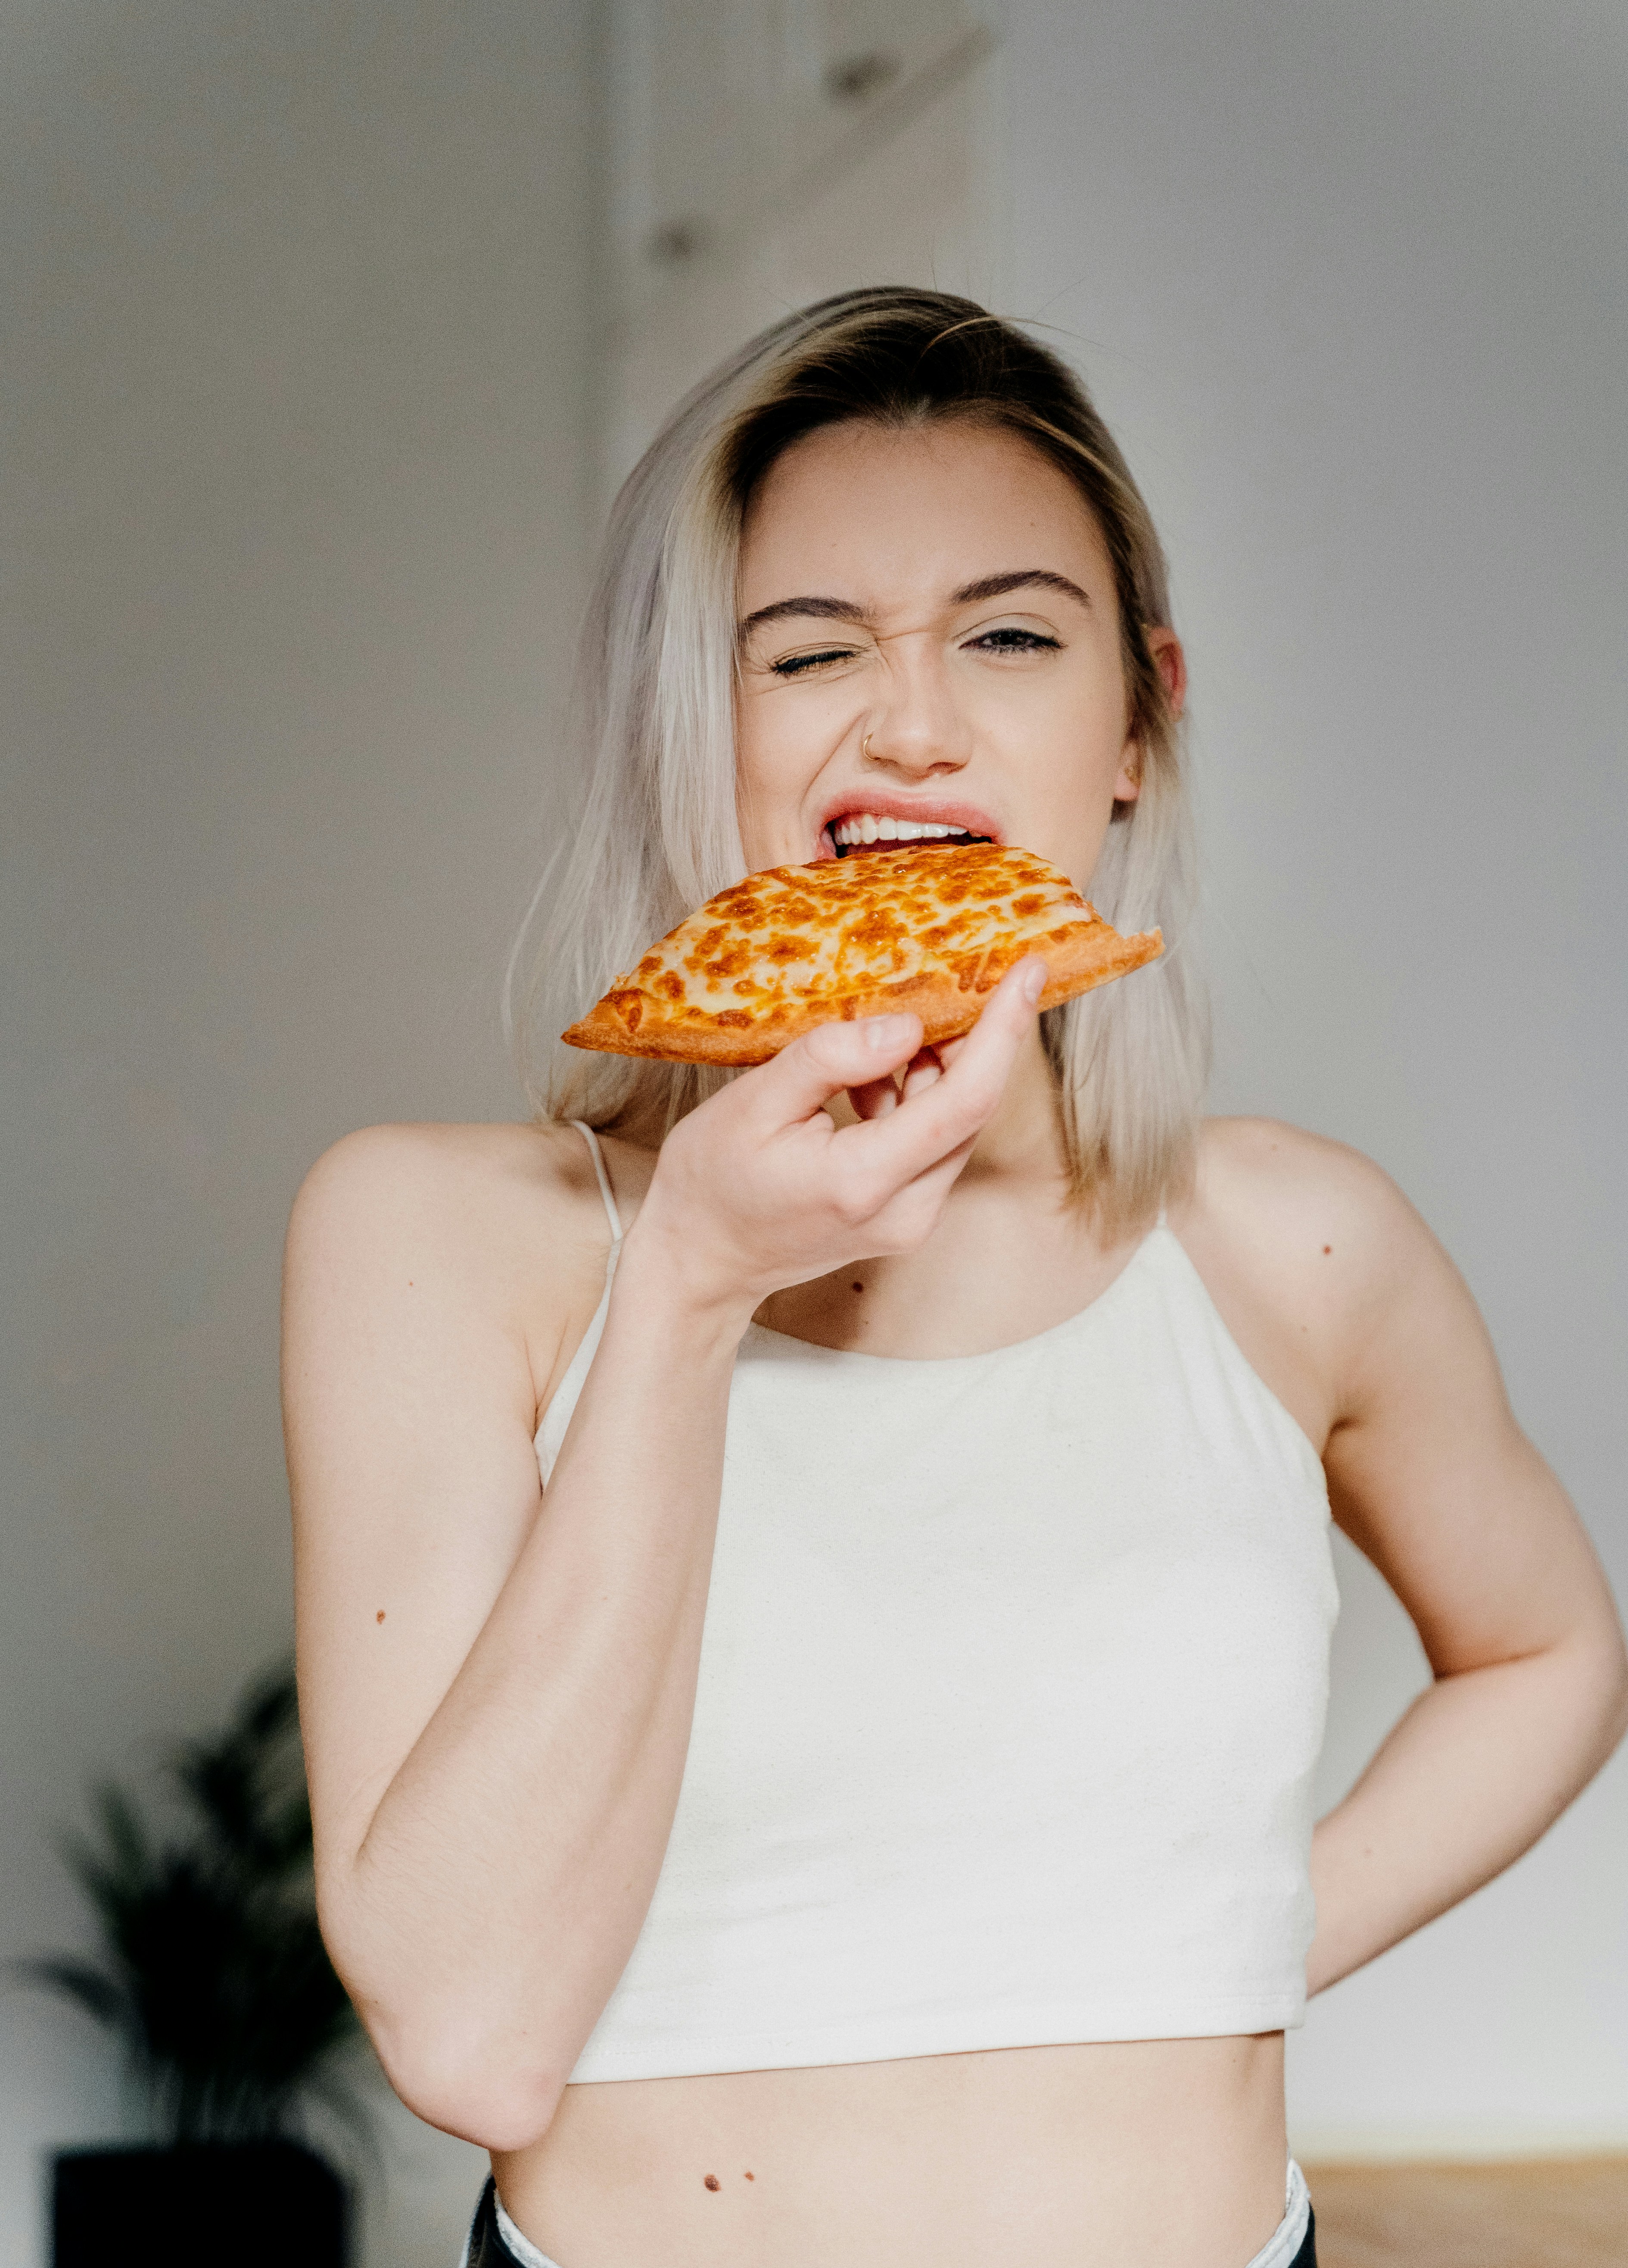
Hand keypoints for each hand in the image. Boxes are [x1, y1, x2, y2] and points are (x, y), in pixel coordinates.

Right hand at [626, 957, 1048, 1318]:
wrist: (699, 1263)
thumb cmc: (710, 1184)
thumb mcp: (751, 1104)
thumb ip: (829, 1059)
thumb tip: (907, 1025)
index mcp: (864, 1180)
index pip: (965, 1099)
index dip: (1003, 1031)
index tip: (1027, 970)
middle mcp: (905, 1210)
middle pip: (972, 1110)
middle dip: (978, 1038)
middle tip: (965, 975)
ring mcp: (910, 1220)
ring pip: (956, 1125)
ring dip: (939, 1067)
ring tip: (889, 1027)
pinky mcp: (906, 1217)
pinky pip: (933, 1143)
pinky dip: (917, 1098)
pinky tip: (869, 1077)